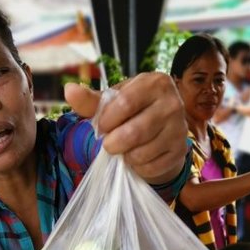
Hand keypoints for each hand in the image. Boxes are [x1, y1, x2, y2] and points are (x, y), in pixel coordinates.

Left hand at [64, 73, 187, 184]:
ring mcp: (179, 129)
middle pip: (135, 131)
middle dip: (114, 143)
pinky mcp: (180, 151)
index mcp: (155, 83)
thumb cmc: (132, 111)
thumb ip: (91, 100)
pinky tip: (139, 158)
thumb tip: (69, 90)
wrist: (161, 129)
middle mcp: (173, 103)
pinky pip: (151, 166)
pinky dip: (138, 167)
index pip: (126, 103)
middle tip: (109, 144)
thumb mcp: (112, 102)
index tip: (101, 127)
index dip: (107, 120)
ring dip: (126, 156)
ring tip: (125, 149)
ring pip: (142, 152)